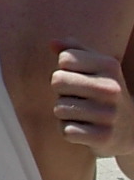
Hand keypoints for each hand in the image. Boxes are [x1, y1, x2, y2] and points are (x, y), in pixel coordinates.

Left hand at [50, 40, 133, 157]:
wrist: (132, 130)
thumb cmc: (104, 92)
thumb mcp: (96, 67)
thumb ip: (74, 51)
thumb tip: (52, 42)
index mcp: (110, 66)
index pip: (65, 59)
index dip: (66, 70)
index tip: (81, 79)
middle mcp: (111, 89)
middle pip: (57, 80)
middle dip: (62, 91)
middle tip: (79, 98)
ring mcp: (108, 114)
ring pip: (59, 107)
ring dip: (66, 113)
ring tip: (84, 114)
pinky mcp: (103, 137)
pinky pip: (66, 130)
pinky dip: (69, 131)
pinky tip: (85, 129)